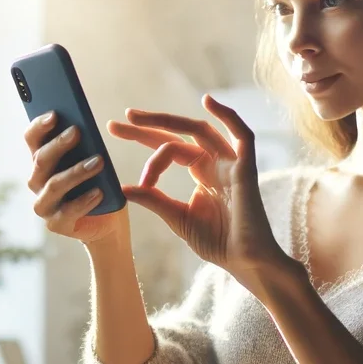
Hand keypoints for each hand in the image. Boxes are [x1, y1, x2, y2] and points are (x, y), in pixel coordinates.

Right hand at [24, 112, 129, 244]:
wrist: (109, 221)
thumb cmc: (99, 184)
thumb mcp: (93, 160)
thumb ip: (85, 145)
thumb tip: (82, 125)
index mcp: (42, 161)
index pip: (32, 140)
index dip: (39, 126)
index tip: (54, 113)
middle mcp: (37, 182)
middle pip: (41, 160)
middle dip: (58, 144)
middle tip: (77, 131)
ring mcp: (44, 205)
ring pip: (54, 185)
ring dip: (76, 172)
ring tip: (99, 162)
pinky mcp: (56, 224)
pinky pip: (67, 212)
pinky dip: (84, 201)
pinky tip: (99, 192)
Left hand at [107, 95, 286, 285]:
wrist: (244, 262)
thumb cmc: (217, 243)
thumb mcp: (176, 218)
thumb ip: (154, 199)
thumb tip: (123, 187)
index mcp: (201, 173)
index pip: (169, 148)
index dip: (144, 145)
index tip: (126, 172)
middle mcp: (215, 163)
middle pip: (180, 134)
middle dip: (147, 127)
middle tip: (116, 124)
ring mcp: (231, 164)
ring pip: (200, 131)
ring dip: (168, 120)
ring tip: (136, 117)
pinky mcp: (246, 169)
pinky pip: (243, 135)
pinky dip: (229, 116)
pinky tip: (208, 100)